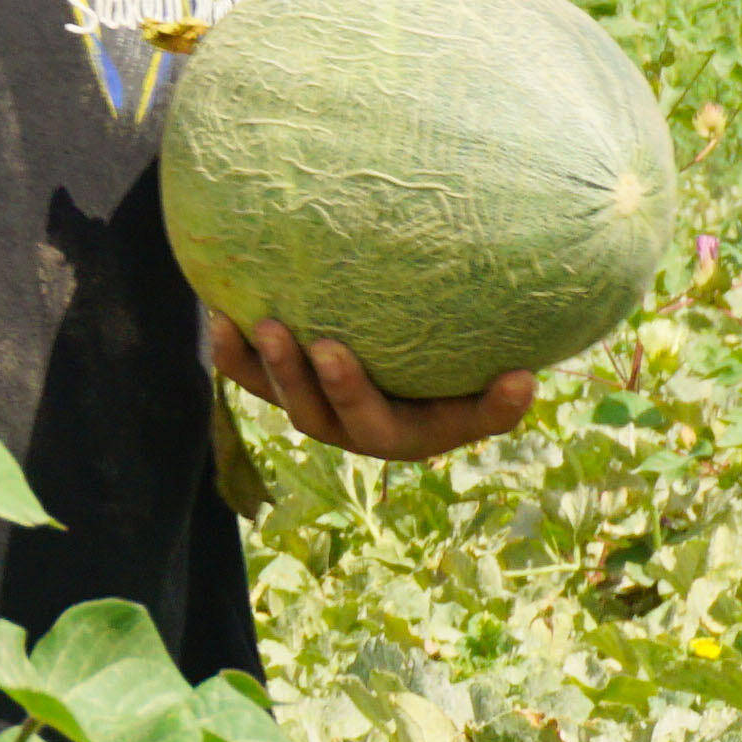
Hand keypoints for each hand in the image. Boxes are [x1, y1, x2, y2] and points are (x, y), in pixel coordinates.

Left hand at [207, 312, 536, 462]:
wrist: (426, 382)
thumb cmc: (464, 389)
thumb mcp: (485, 402)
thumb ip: (499, 402)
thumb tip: (525, 381)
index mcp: (391, 436)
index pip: (364, 419)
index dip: (345, 389)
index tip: (331, 351)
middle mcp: (341, 427)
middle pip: (306, 410)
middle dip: (288, 372)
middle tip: (278, 328)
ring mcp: (308, 406)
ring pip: (269, 392)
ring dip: (250, 360)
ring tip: (231, 318)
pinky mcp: (282, 382)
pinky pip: (247, 370)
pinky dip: (230, 346)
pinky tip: (216, 305)